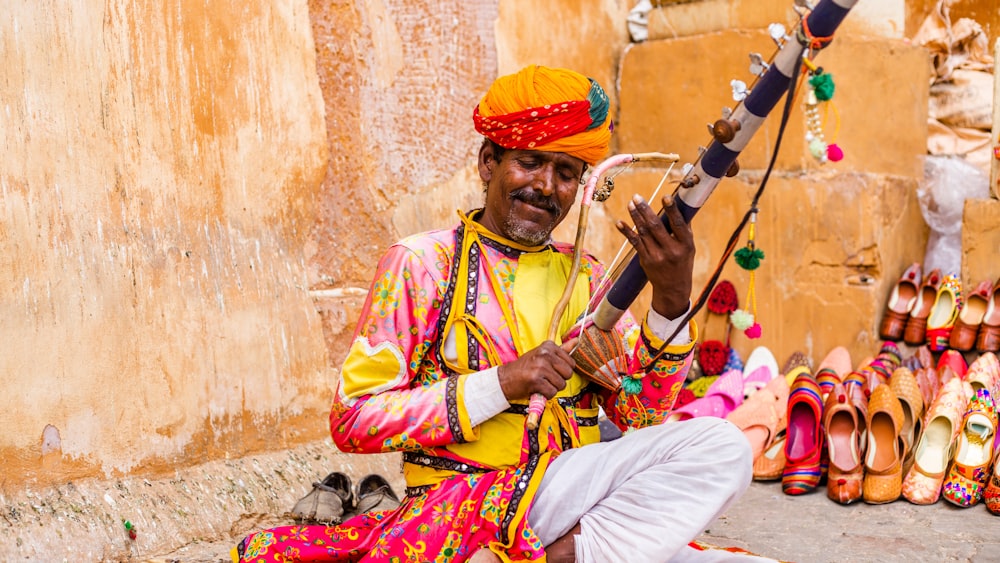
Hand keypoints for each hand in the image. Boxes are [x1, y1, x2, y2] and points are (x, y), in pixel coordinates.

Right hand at [497, 339, 577, 401]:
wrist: (504, 379)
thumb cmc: (525, 368)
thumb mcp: (542, 355)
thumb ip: (561, 349)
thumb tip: (577, 340)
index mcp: (548, 346)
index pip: (571, 363)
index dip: (562, 371)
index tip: (550, 370)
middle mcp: (544, 354)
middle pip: (568, 374)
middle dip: (559, 380)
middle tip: (546, 378)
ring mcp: (540, 367)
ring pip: (561, 384)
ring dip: (552, 388)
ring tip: (541, 383)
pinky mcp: (535, 380)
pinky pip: (552, 392)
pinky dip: (546, 395)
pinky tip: (537, 389)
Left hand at [616, 194, 694, 318]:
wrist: (673, 288)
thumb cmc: (682, 261)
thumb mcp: (689, 247)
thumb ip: (683, 229)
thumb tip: (677, 206)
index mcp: (685, 245)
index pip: (678, 224)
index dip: (672, 210)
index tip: (665, 197)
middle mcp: (671, 250)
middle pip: (656, 227)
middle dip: (645, 210)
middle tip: (637, 197)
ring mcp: (657, 256)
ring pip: (644, 233)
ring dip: (635, 217)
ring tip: (630, 204)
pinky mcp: (645, 260)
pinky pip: (635, 243)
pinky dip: (627, 232)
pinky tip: (620, 223)